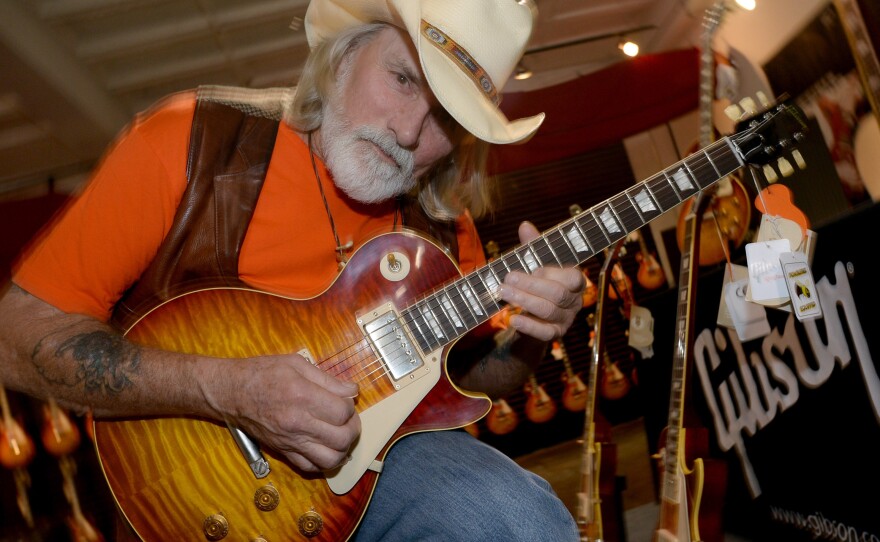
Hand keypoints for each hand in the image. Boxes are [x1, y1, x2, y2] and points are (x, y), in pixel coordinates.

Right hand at [204, 353, 359, 472]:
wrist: (230, 392)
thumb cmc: (262, 373)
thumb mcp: (296, 364)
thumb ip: (327, 379)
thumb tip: (352, 391)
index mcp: (302, 396)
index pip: (343, 412)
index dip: (350, 406)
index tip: (344, 399)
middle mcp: (298, 423)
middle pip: (342, 438)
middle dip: (352, 428)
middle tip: (347, 418)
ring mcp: (290, 441)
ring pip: (331, 459)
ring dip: (342, 448)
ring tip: (339, 434)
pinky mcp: (283, 452)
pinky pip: (311, 468)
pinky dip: (324, 460)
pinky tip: (323, 446)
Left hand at [499, 221, 584, 341]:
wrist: (529, 318)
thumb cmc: (535, 285)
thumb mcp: (534, 264)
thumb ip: (532, 247)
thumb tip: (525, 225)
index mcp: (575, 282)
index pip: (573, 277)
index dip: (551, 273)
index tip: (532, 268)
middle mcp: (574, 301)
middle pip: (558, 294)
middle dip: (530, 285)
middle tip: (507, 278)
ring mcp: (566, 320)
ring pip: (549, 311)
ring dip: (524, 301)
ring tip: (502, 292)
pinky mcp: (554, 335)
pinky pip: (544, 333)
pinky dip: (528, 326)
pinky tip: (512, 319)